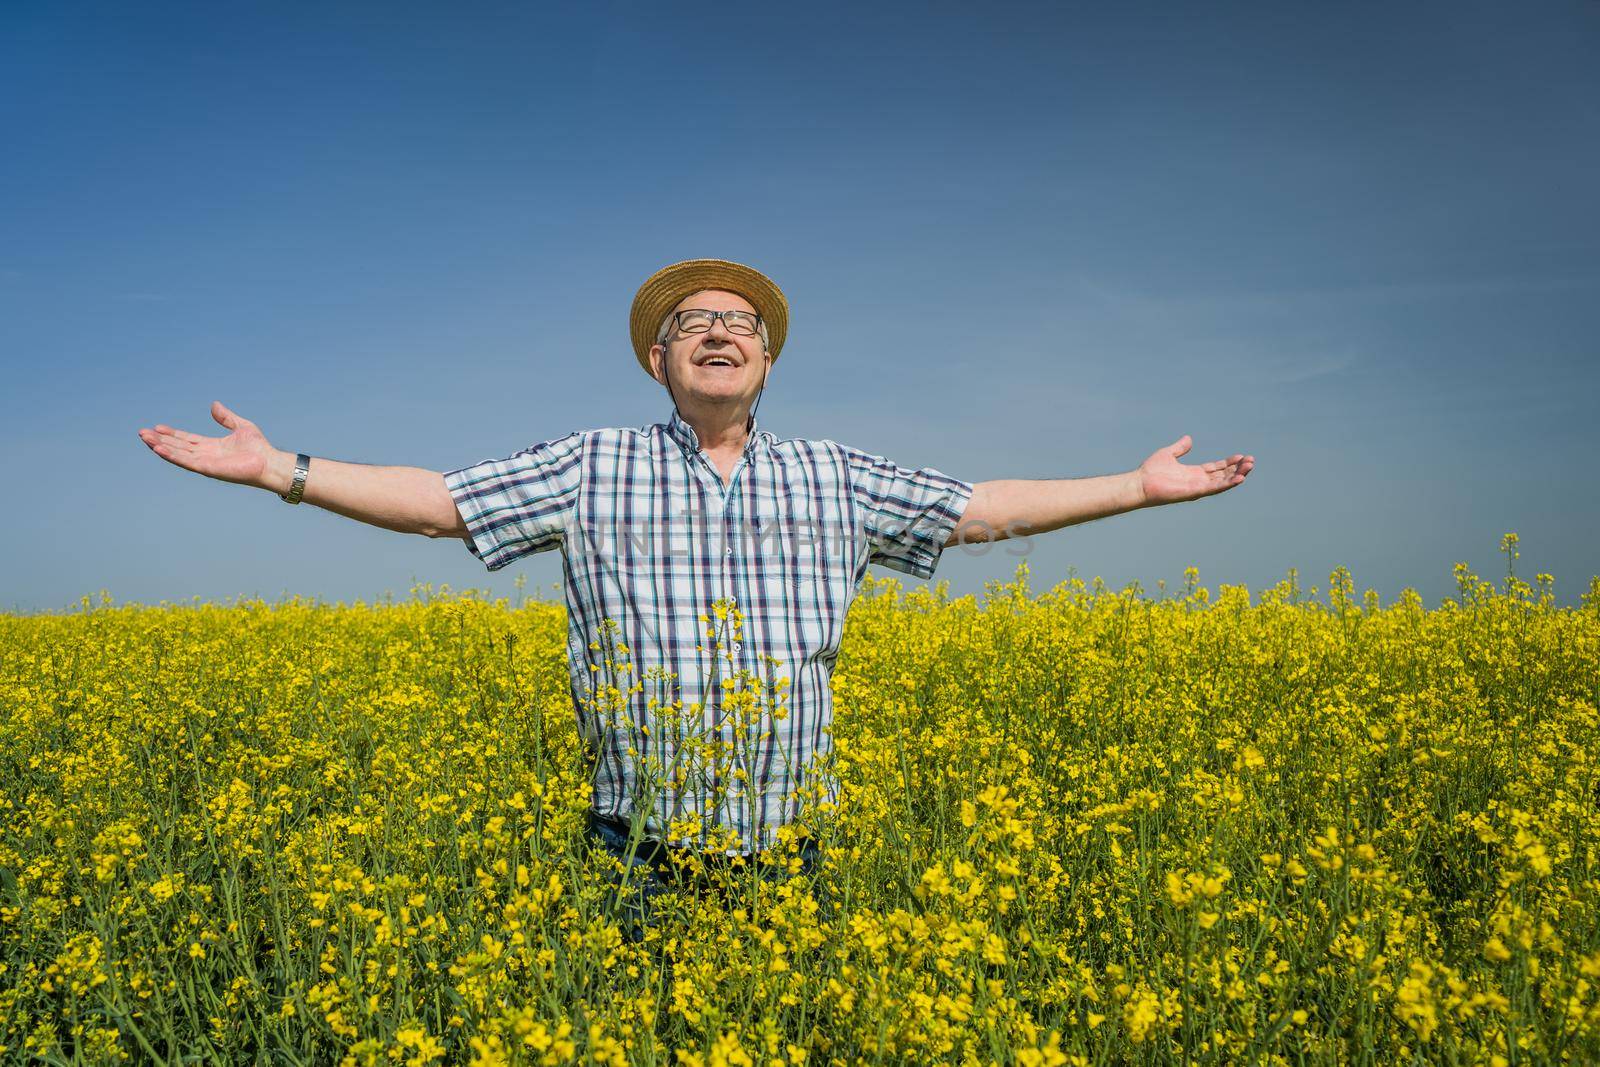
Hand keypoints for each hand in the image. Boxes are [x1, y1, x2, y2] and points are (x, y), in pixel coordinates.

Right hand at [137, 401, 276, 490]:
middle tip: (142, 433)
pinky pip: (186, 462)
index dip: (172, 434)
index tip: (157, 427)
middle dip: (160, 440)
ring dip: (161, 447)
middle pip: (178, 447)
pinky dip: (172, 456)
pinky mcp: (208, 469)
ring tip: (145, 439)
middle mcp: (206, 455)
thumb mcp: (240, 426)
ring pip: (178, 454)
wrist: (269, 462)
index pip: (187, 439)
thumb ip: (226, 417)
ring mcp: (206, 463)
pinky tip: (160, 449)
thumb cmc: (259, 448)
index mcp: (212, 446)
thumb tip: (214, 404)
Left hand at [1137, 435, 1254, 506]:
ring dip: (1237, 475)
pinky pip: (1215, 488)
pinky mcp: (1195, 491)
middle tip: (1251, 460)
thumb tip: (1188, 439)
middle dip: (1237, 468)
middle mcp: (1198, 481)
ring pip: (1222, 481)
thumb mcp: (1168, 454)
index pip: (1216, 468)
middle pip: (1223, 474)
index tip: (1241, 456)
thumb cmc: (1150, 471)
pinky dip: (1228, 483)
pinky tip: (1240, 478)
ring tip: (1250, 467)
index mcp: (1193, 473)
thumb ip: (1180, 448)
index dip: (1229, 463)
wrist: (1140, 483)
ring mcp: (1197, 487)